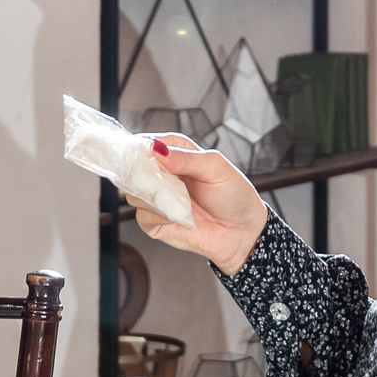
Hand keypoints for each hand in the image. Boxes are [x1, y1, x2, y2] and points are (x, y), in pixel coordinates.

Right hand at [127, 138, 268, 275]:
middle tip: (160, 180)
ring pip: (133, 192)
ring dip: (151, 196)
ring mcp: (157, 198)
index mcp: (176, 153)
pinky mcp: (155, 222)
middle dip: (141, 173)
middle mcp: (163, 175)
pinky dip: (156, 216)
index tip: (143, 154)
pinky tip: (174, 216)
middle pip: (133, 168)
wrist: (243, 233)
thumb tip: (156, 149)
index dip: (142, 147)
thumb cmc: (234, 196)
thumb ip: (185, 157)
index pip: (147, 143)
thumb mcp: (215, 168)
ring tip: (176, 200)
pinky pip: (141, 215)